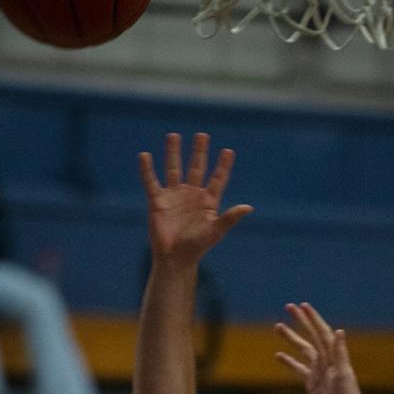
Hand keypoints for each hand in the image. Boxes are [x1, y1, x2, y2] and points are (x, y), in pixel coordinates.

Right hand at [139, 133, 252, 265]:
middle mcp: (191, 195)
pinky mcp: (158, 201)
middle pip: (196, 168)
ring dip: (173, 152)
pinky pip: (151, 181)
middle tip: (202, 135)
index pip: (217, 179)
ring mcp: (174, 196)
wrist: (175, 258)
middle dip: (199, 152)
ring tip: (174, 135)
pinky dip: (147, 169)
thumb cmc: (197, 246)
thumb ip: (230, 217)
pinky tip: (144, 155)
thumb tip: (249, 207)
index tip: (228, 151)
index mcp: (208, 201)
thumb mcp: (216, 231)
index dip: (223, 166)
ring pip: (174, 169)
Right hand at [274, 303, 364, 393]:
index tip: (302, 306)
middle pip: (310, 335)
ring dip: (291, 337)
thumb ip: (340, 352)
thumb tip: (339, 331)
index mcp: (333, 355)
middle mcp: (325, 359)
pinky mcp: (311, 383)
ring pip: (302, 349)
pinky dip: (288, 361)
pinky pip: (298, 368)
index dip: (312, 318)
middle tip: (288, 306)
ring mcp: (318, 370)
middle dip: (300, 320)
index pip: (321, 331)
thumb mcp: (343, 373)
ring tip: (277, 326)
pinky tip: (278, 355)